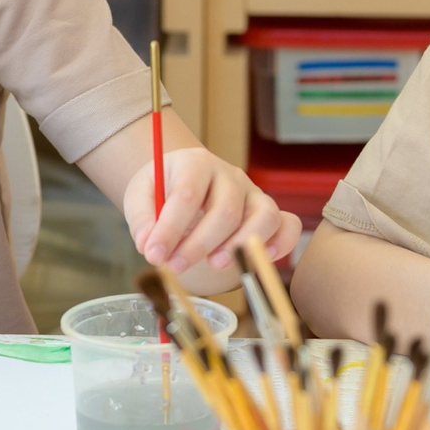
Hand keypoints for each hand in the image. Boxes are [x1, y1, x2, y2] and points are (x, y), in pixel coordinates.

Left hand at [125, 147, 300, 279]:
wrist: (183, 182)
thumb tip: (149, 244)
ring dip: (241, 245)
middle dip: (200, 244)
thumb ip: (142, 219)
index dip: (171, 229)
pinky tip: (262, 259)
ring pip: (263, 215)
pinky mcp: (268, 211)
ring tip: (216, 265)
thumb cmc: (162, 190)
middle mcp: (229, 175)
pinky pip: (288, 224)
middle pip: (226, 210)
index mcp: (195, 163)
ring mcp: (253, 192)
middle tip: (176, 266)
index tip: (154, 255)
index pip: (187, 195)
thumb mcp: (141, 196)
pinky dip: (281, 243)